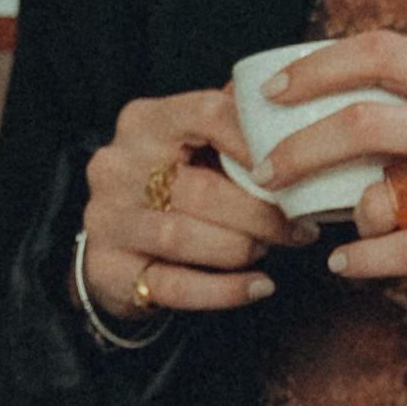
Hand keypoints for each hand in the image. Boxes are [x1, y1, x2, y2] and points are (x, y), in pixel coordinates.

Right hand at [77, 86, 303, 321]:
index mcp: (144, 122)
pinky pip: (175, 286)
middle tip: (299, 227)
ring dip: (241, 247)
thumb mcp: (194, 143)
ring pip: (183, 237)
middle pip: (200, 188)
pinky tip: (259, 286)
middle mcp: (117, 166)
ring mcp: (107, 219)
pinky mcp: (108, 270)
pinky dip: (226, 290)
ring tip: (271, 248)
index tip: (295, 171)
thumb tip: (297, 118)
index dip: (258, 145)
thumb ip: (235, 127)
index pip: (208, 115)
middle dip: (261, 213)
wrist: (116, 240)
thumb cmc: (172, 184)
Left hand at [263, 0, 406, 308]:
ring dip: (347, 216)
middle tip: (267, 170)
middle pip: (363, 125)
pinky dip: (366, 261)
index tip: (273, 92)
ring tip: (342, 221)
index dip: (318, 68)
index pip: (381, 54)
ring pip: (383, 199)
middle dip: (301, 148)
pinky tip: (343, 263)